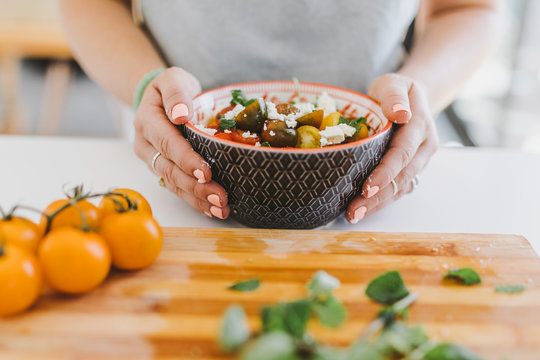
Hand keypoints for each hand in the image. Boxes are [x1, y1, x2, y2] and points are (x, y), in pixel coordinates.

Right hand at [133, 67, 229, 218]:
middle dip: (195, 187)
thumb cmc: (173, 88)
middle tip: (220, 198)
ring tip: (221, 210)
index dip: (186, 160)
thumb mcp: (173, 78)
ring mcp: (154, 160)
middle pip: (170, 170)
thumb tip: (181, 114)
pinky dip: (195, 201)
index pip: (167, 143)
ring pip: (173, 184)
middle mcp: (146, 145)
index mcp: (147, 121)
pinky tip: (213, 210)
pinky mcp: (164, 170)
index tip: (206, 173)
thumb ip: (176, 93)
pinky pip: (178, 188)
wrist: (163, 98)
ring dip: (197, 199)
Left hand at [346, 73, 438, 222]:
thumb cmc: (394, 90)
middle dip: (378, 197)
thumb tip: (401, 114)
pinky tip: (362, 210)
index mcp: (420, 126)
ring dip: (378, 204)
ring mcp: (419, 161)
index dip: (385, 172)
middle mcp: (424, 147)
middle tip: (354, 212)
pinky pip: (398, 189)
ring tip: (353, 216)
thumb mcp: (393, 83)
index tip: (366, 188)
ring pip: (401, 188)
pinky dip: (381, 201)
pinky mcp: (411, 170)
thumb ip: (394, 96)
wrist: (410, 97)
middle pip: (402, 177)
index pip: (402, 153)